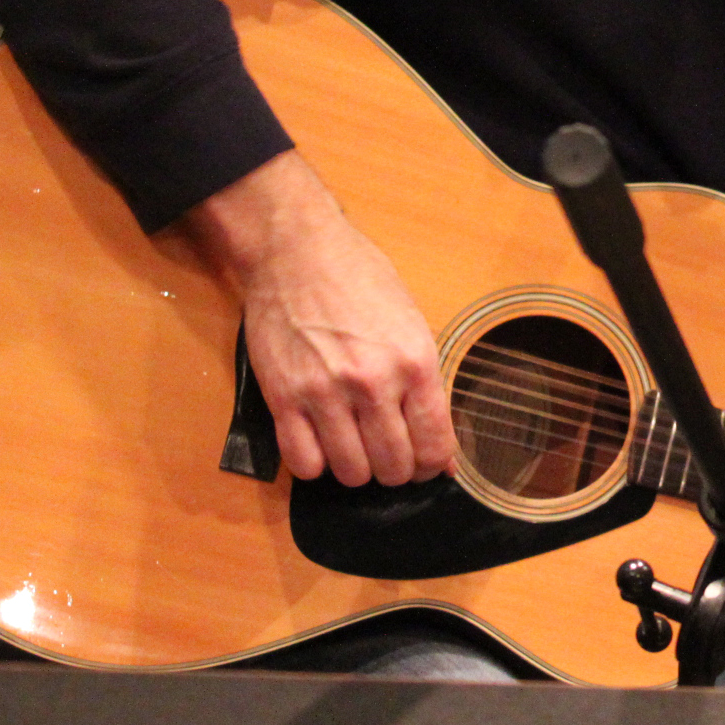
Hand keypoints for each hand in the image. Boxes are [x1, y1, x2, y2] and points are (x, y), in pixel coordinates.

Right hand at [176, 151, 455, 485]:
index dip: (431, 466)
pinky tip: (321, 445)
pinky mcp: (283, 398)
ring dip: (356, 471)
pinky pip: (303, 463)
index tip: (424, 466)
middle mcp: (373, 382)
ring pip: (350, 472)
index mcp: (415, 362)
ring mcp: (325, 393)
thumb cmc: (361, 280)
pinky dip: (315, 465)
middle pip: (393, 466)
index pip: (434, 445)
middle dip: (396, 471)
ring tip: (355, 449)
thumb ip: (428, 386)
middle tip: (388, 456)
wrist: (298, 251)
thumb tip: (441, 454)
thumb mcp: (412, 325)